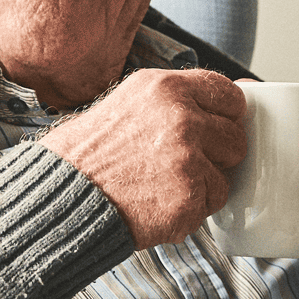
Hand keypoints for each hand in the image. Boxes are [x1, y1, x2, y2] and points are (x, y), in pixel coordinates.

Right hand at [38, 68, 247, 248]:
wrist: (63, 194)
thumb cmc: (89, 154)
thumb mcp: (130, 103)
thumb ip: (175, 102)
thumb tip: (220, 108)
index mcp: (166, 88)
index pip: (229, 95)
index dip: (226, 116)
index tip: (217, 129)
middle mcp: (182, 117)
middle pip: (235, 137)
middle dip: (216, 155)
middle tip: (181, 164)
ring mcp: (187, 158)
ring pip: (226, 173)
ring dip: (203, 184)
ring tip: (164, 184)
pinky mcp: (188, 195)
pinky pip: (212, 203)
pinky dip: (191, 210)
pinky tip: (160, 203)